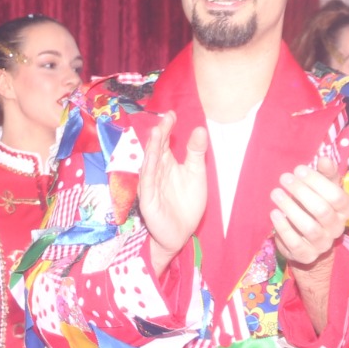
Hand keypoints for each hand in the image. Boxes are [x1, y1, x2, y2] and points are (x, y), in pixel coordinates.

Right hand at [138, 112, 207, 273]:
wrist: (181, 233)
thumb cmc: (186, 204)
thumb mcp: (196, 174)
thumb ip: (196, 153)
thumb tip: (200, 128)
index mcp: (166, 164)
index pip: (164, 143)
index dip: (167, 128)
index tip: (171, 114)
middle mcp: (155, 172)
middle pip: (155, 150)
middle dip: (159, 134)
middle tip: (165, 118)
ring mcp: (150, 185)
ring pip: (149, 163)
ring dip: (152, 148)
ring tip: (157, 132)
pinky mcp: (148, 200)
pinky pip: (148, 182)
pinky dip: (149, 169)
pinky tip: (152, 157)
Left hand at [270, 152, 348, 268]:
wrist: (307, 240)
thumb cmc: (314, 206)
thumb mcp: (323, 188)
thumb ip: (326, 174)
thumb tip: (324, 159)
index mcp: (344, 211)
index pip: (337, 196)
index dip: (317, 182)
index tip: (299, 170)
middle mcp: (336, 228)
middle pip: (322, 210)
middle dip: (301, 192)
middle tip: (284, 178)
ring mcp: (322, 244)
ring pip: (309, 227)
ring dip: (290, 208)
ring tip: (275, 193)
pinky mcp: (306, 255)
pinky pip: (295, 243)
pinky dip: (283, 228)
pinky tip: (274, 213)